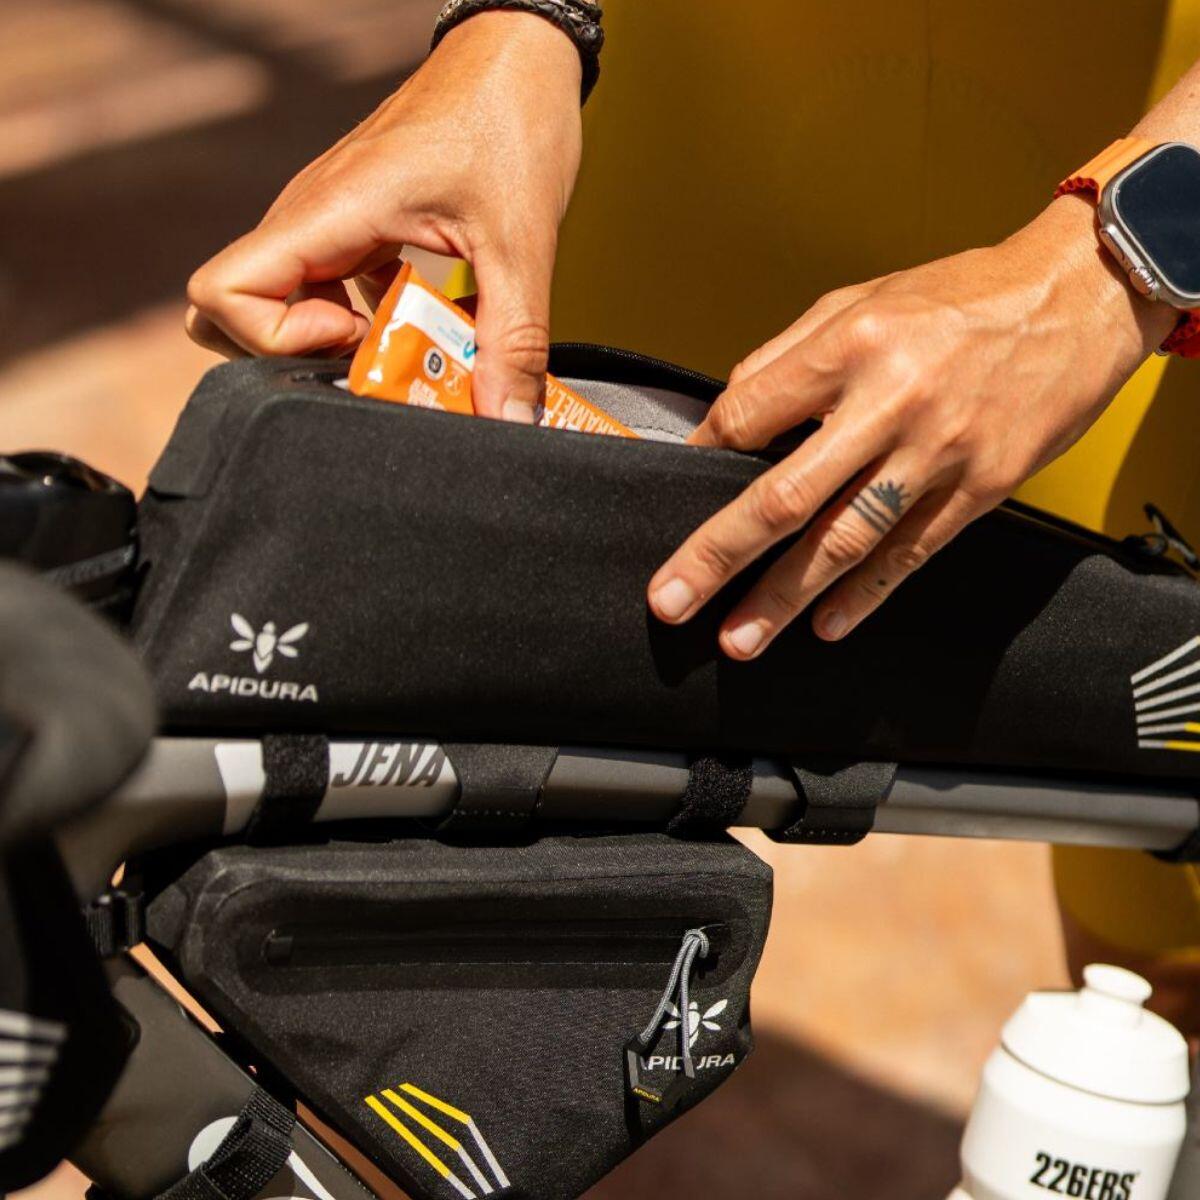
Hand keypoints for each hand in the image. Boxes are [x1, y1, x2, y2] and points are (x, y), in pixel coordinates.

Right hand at [185, 11, 581, 421]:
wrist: (519, 55)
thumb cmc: (510, 119)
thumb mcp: (521, 244)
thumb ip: (513, 340)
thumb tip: (509, 420)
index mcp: (329, 209)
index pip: (221, 292)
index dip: (272, 339)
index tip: (352, 338)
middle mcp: (313, 215)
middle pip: (239, 310)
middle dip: (300, 356)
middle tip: (380, 357)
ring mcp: (331, 221)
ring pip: (283, 302)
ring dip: (337, 342)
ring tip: (409, 343)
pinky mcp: (357, 228)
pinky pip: (327, 289)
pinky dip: (365, 322)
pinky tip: (425, 320)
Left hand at [648, 196, 1177, 657]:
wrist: (1077, 296)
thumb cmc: (960, 297)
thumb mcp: (860, 299)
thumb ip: (787, 358)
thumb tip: (726, 417)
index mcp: (850, 346)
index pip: (747, 415)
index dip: (702, 453)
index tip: (679, 483)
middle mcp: (891, 402)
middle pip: (784, 496)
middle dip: (718, 554)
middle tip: (670, 601)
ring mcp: (940, 453)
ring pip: (845, 540)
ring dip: (785, 598)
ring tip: (740, 639)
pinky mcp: (983, 487)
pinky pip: (912, 552)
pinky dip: (866, 594)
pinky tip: (828, 624)